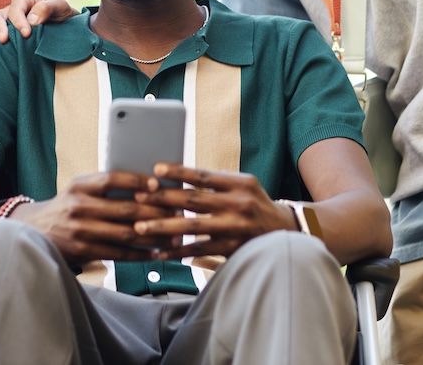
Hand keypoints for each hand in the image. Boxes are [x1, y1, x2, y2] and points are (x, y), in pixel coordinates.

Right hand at [0, 0, 78, 42]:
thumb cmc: (61, 14)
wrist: (64, 28)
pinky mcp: (3, 36)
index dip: (19, 20)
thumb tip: (31, 20)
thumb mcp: (60, 6)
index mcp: (23, 0)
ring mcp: (4, 23)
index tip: (26, 34)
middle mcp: (10, 10)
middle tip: (4, 40)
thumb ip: (47, 8)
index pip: (16, 8)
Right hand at [11, 172, 179, 262]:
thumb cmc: (65, 208)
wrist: (33, 231)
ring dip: (153, 235)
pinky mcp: (83, 251)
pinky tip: (155, 253)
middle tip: (176, 213)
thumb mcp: (77, 190)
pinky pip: (117, 253)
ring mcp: (80, 229)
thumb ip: (103, 188)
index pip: (111, 178)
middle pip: (125, 208)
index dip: (135, 180)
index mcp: (79, 185)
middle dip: (154, 211)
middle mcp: (78, 205)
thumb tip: (146, 188)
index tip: (156, 184)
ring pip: (125, 232)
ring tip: (173, 235)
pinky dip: (139, 254)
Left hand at [132, 164, 293, 259]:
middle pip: (193, 200)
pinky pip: (199, 251)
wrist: (285, 231)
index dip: (178, 173)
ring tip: (140, 228)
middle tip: (138, 198)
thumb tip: (178, 177)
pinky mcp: (232, 249)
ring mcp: (235, 228)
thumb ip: (216, 182)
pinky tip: (159, 252)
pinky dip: (177, 252)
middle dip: (162, 199)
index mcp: (240, 183)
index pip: (203, 176)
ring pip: (192, 227)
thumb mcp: (243, 185)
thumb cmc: (255, 203)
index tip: (155, 169)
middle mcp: (238, 204)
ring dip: (163, 227)